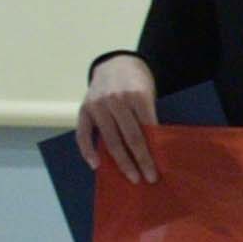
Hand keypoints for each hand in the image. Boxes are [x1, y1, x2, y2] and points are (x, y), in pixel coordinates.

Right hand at [80, 54, 161, 183]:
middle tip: (149, 178)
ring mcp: (98, 105)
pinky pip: (83, 134)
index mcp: (138, 96)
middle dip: (141, 160)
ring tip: (132, 176)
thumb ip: (148, 117)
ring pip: (110, 139)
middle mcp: (116, 101)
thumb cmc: (138, 83)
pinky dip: (88, 151)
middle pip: (130, 137)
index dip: (153, 151)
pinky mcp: (84, 109)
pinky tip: (96, 165)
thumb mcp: (149, 95)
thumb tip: (155, 150)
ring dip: (121, 161)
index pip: (147, 130)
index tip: (158, 169)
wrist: (116, 63)